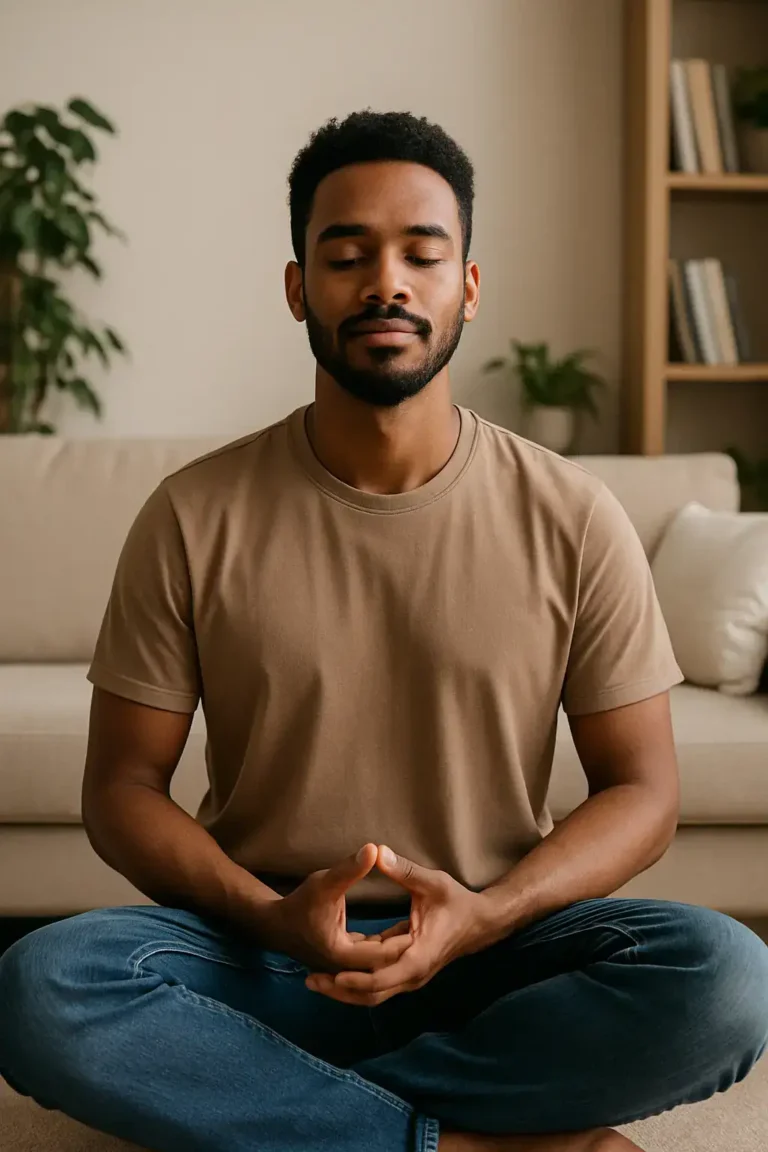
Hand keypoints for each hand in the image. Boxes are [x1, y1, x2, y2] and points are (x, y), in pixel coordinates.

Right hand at [255, 843, 411, 973]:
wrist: (274, 924)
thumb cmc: (299, 903)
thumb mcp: (325, 882)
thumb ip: (350, 868)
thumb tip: (375, 848)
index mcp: (342, 954)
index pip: (382, 955)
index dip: (404, 942)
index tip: (426, 926)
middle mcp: (345, 968)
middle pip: (384, 965)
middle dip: (406, 949)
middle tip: (432, 932)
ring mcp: (344, 970)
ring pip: (378, 968)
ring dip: (397, 953)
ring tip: (422, 933)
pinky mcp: (344, 966)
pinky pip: (370, 964)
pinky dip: (386, 952)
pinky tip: (403, 936)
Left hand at [305, 845, 496, 1004]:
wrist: (480, 923)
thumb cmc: (457, 902)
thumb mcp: (432, 882)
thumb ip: (404, 870)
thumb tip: (376, 851)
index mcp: (419, 955)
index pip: (384, 976)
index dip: (358, 978)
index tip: (333, 974)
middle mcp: (414, 974)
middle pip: (373, 993)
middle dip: (341, 990)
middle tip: (310, 981)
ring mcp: (411, 977)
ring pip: (374, 994)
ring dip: (346, 990)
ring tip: (314, 981)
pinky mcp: (406, 973)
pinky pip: (378, 985)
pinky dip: (356, 982)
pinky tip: (334, 974)